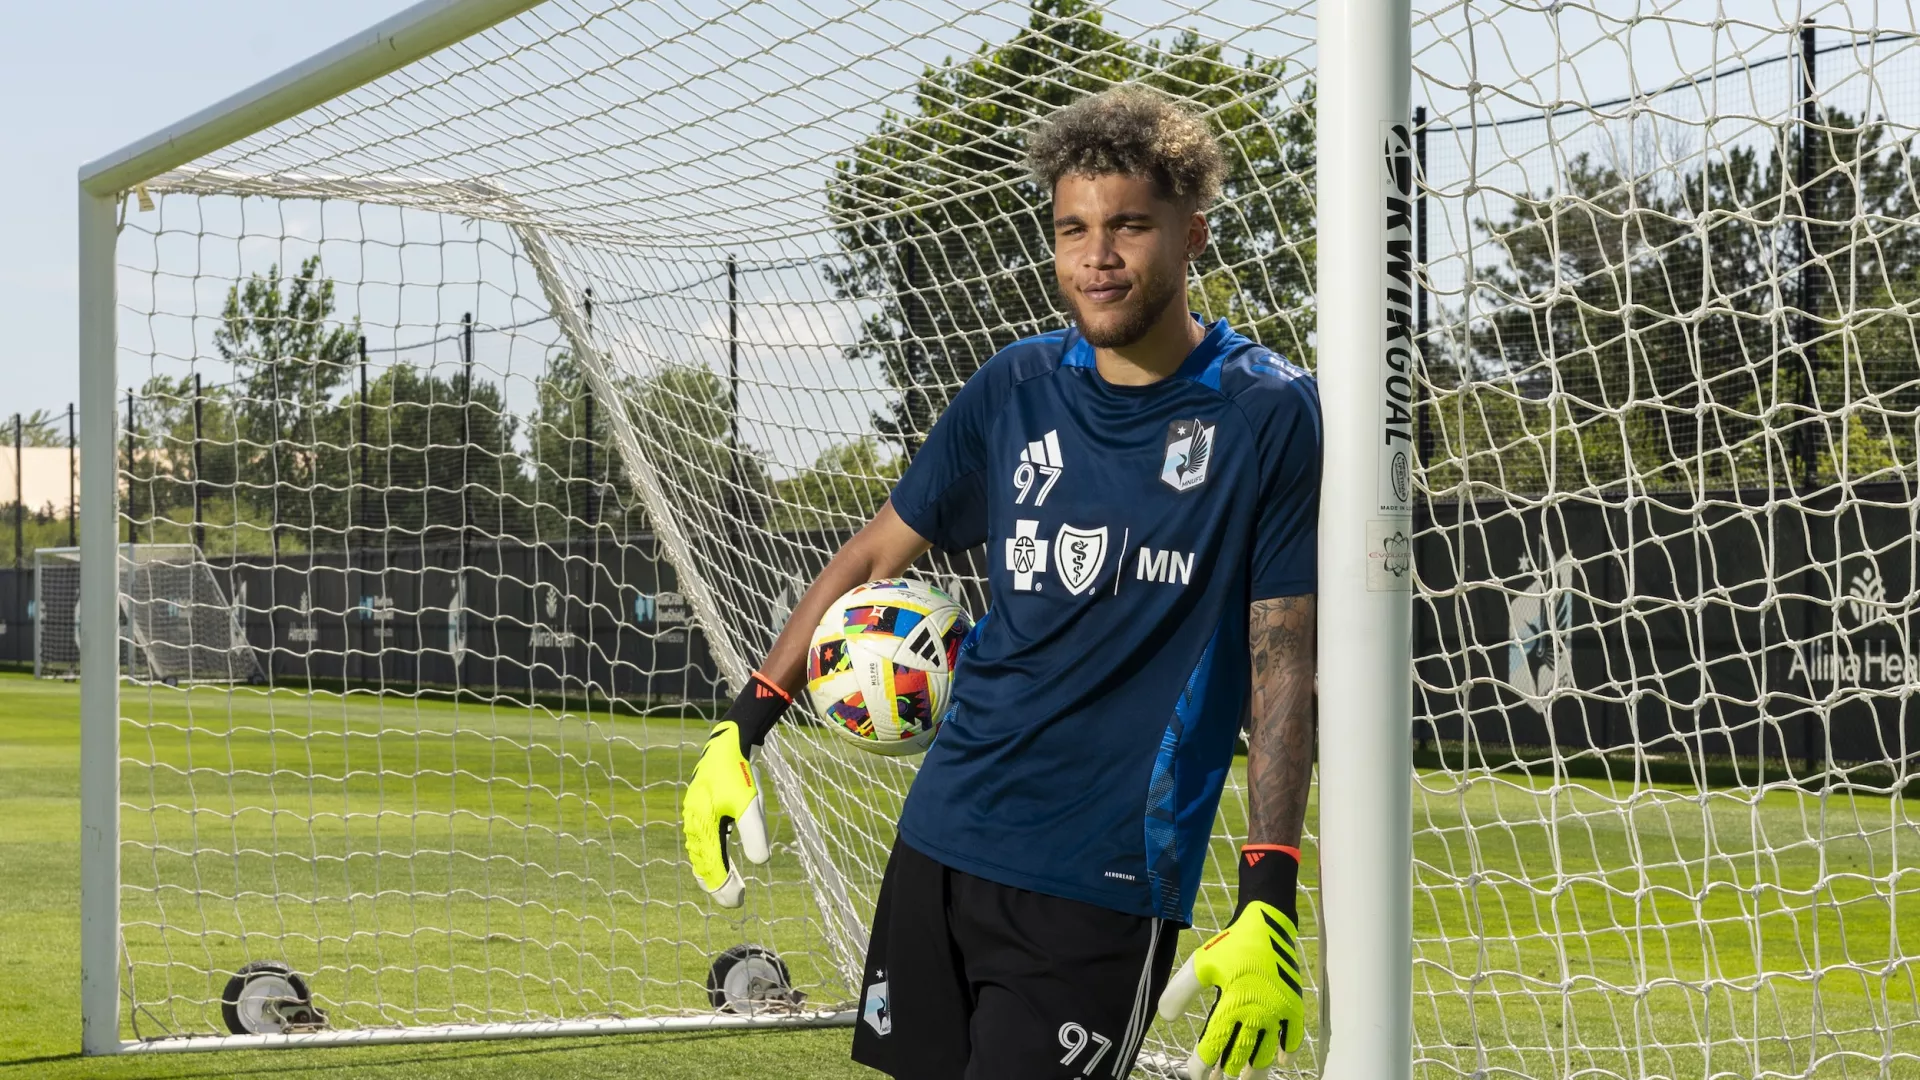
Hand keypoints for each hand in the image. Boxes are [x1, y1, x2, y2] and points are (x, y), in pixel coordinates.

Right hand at [680, 719, 770, 906]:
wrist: (729, 744)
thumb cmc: (739, 774)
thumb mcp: (750, 803)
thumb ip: (754, 833)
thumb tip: (760, 863)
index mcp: (702, 825)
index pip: (711, 866)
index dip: (723, 887)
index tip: (737, 902)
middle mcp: (695, 823)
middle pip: (703, 863)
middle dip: (718, 884)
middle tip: (735, 901)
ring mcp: (696, 816)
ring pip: (700, 853)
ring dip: (713, 872)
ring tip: (729, 887)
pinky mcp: (702, 809)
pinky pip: (702, 841)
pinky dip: (710, 857)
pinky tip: (720, 861)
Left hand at [1157, 900, 1304, 1079]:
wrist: (1266, 924)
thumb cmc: (1230, 946)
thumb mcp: (1199, 965)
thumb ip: (1180, 992)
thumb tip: (1167, 1020)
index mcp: (1233, 1003)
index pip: (1215, 1043)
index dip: (1203, 1063)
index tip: (1195, 1074)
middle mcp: (1257, 1012)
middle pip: (1241, 1052)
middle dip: (1229, 1069)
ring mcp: (1278, 1011)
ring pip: (1267, 1051)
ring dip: (1256, 1068)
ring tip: (1246, 1079)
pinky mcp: (1294, 1005)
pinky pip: (1293, 1035)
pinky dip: (1288, 1050)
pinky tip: (1282, 1062)